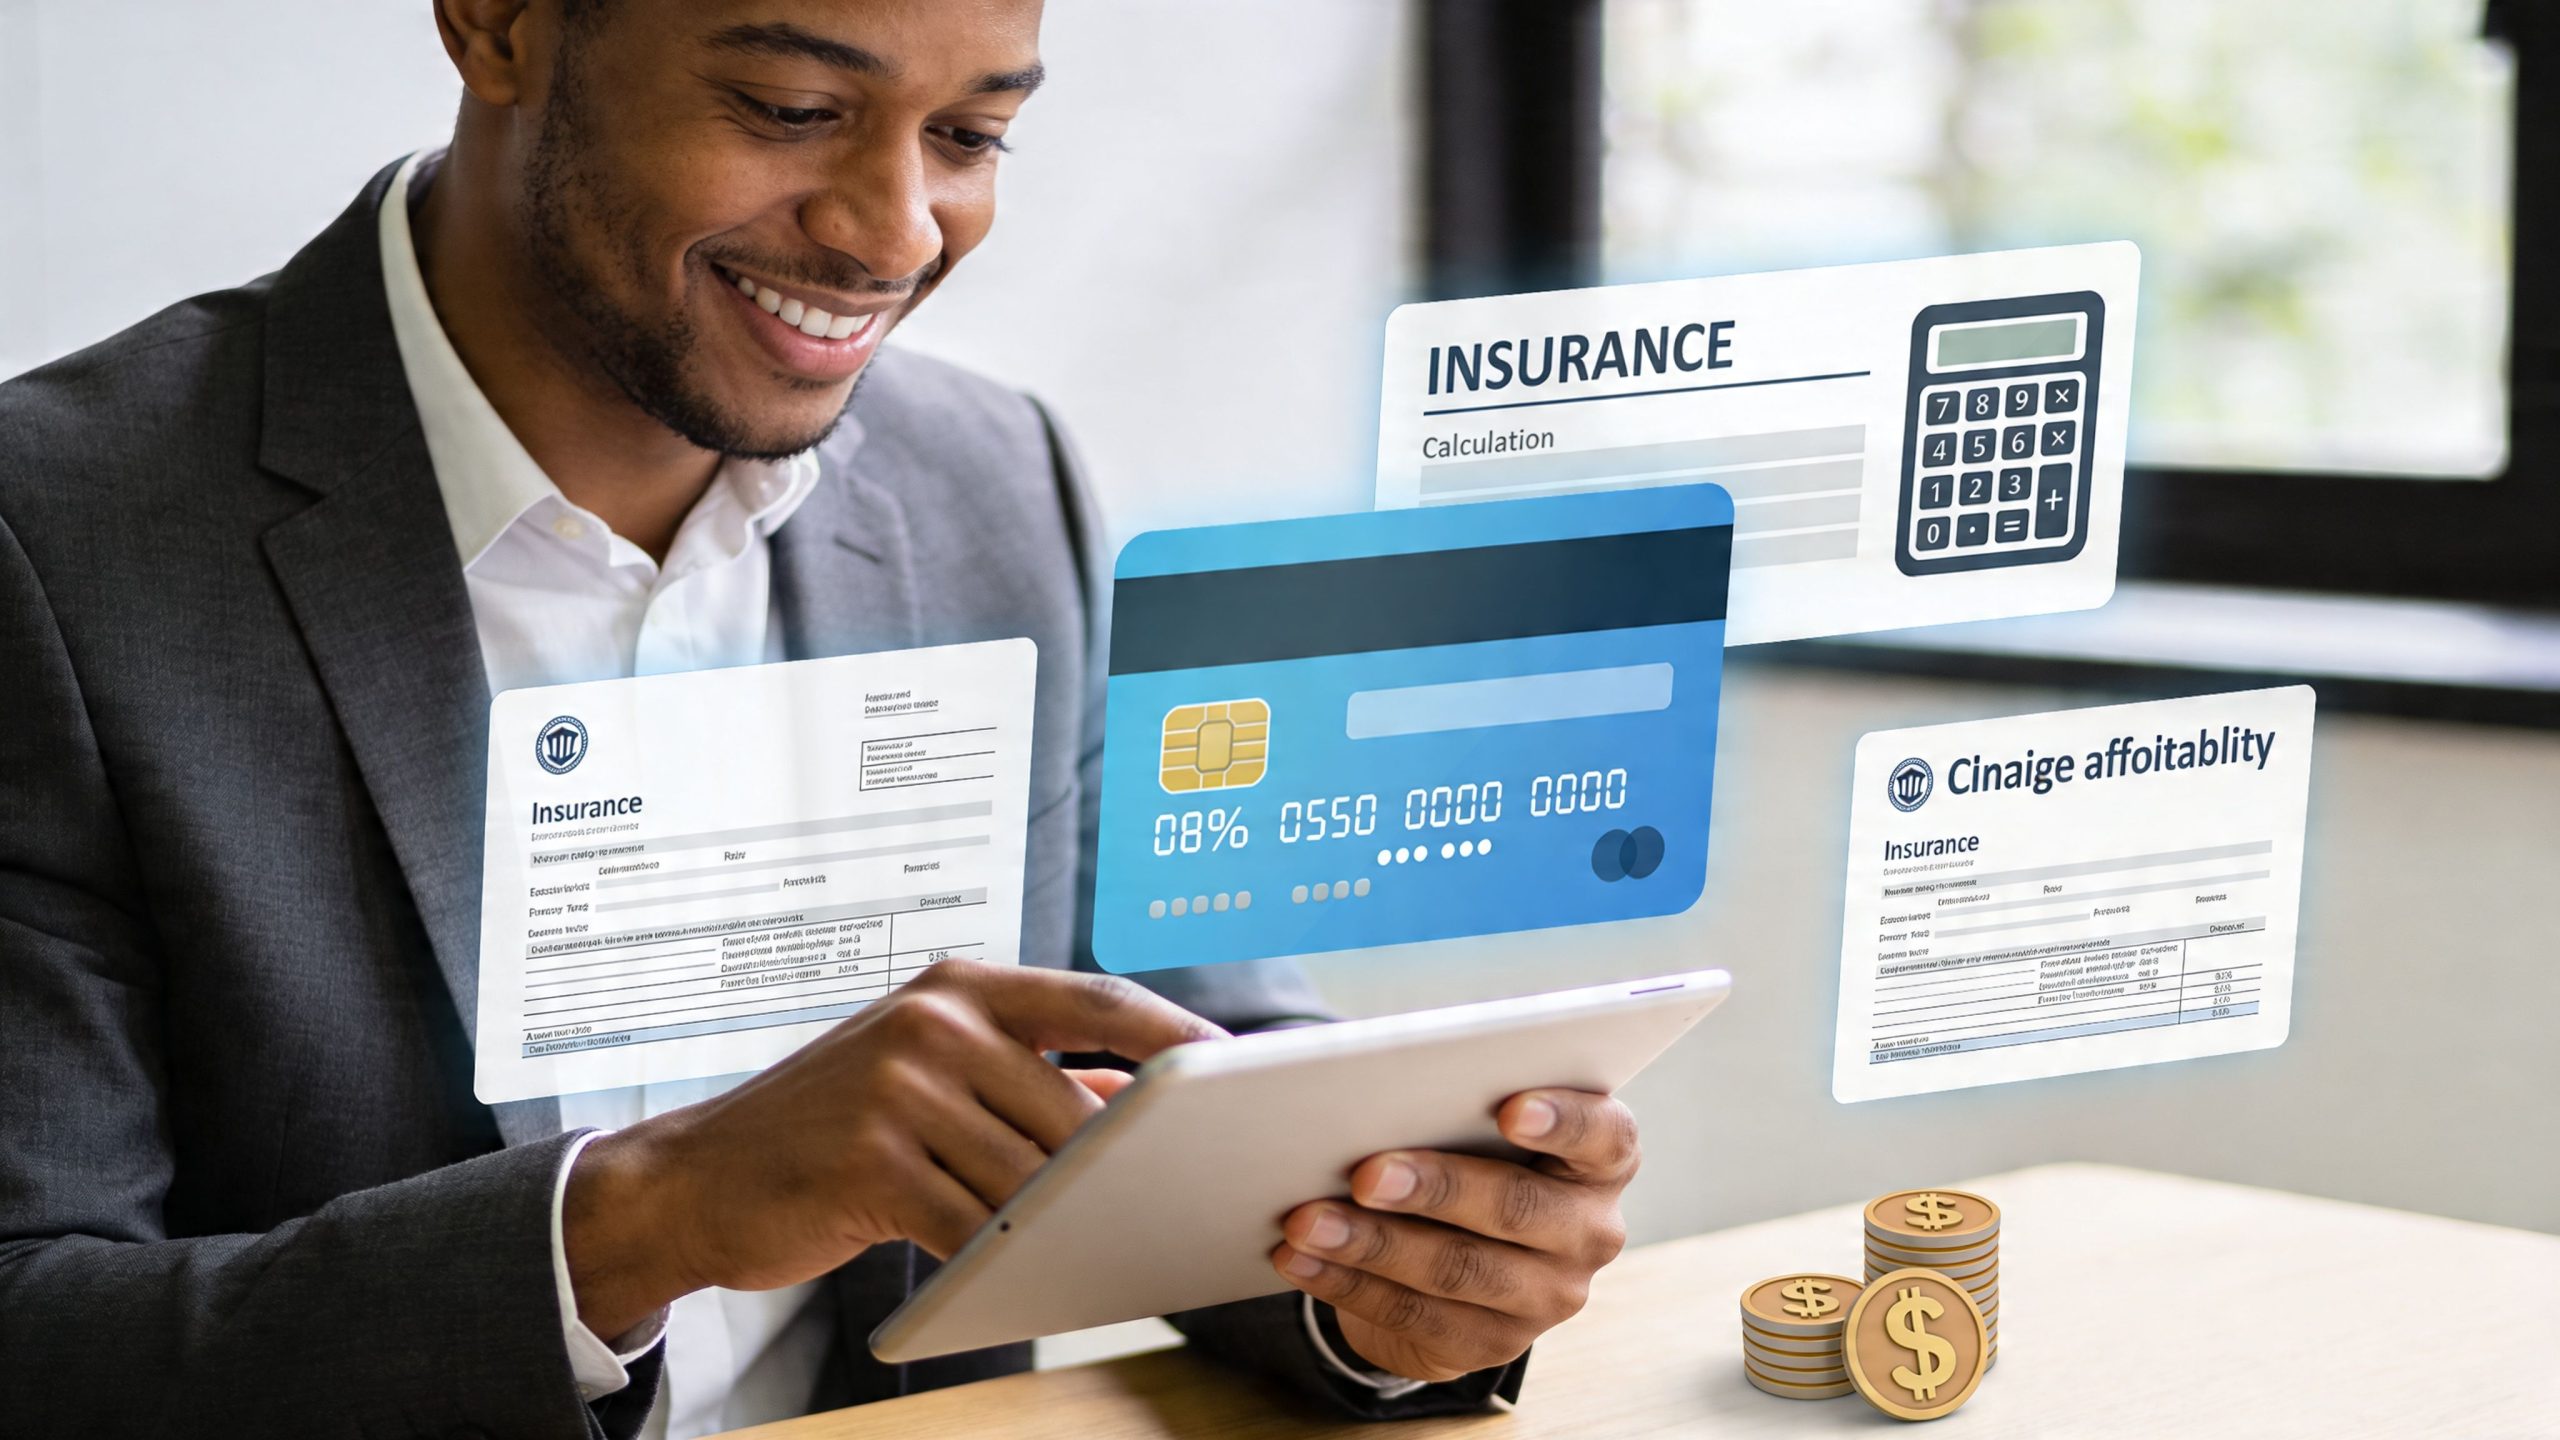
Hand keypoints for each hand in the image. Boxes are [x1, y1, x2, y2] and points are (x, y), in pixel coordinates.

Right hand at [562, 961, 1221, 1337]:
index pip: (1099, 1000)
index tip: (1238, 1069)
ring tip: (1101, 1245)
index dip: (1177, 1035)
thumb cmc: (832, 1128)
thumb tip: (1143, 1105)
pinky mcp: (872, 1163)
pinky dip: (1006, 1257)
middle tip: (1178, 1196)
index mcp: (960, 985)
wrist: (698, 1176)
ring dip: (1067, 1221)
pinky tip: (1021, 1273)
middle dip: (1125, 1164)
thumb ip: (1031, 1080)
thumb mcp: (930, 1073)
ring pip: (1032, 1172)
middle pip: (1075, 1104)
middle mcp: (933, 1020)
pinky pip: (974, 1225)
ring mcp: (899, 1087)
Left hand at [1270, 1090, 1636, 1383]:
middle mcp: (1590, 1230)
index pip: (1605, 1134)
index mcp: (1603, 1156)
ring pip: (1458, 1272)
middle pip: (1518, 1209)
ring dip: (1374, 1245)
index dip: (1562, 1120)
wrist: (1458, 1247)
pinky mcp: (1490, 1345)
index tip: (1507, 1104)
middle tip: (1365, 1169)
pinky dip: (1349, 1286)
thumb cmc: (1464, 1146)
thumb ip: (1445, 1080)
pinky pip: (1415, 1318)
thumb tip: (1349, 1059)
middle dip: (1436, 1187)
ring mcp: (1546, 1297)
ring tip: (1306, 1219)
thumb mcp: (1470, 1109)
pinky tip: (1300, 1260)